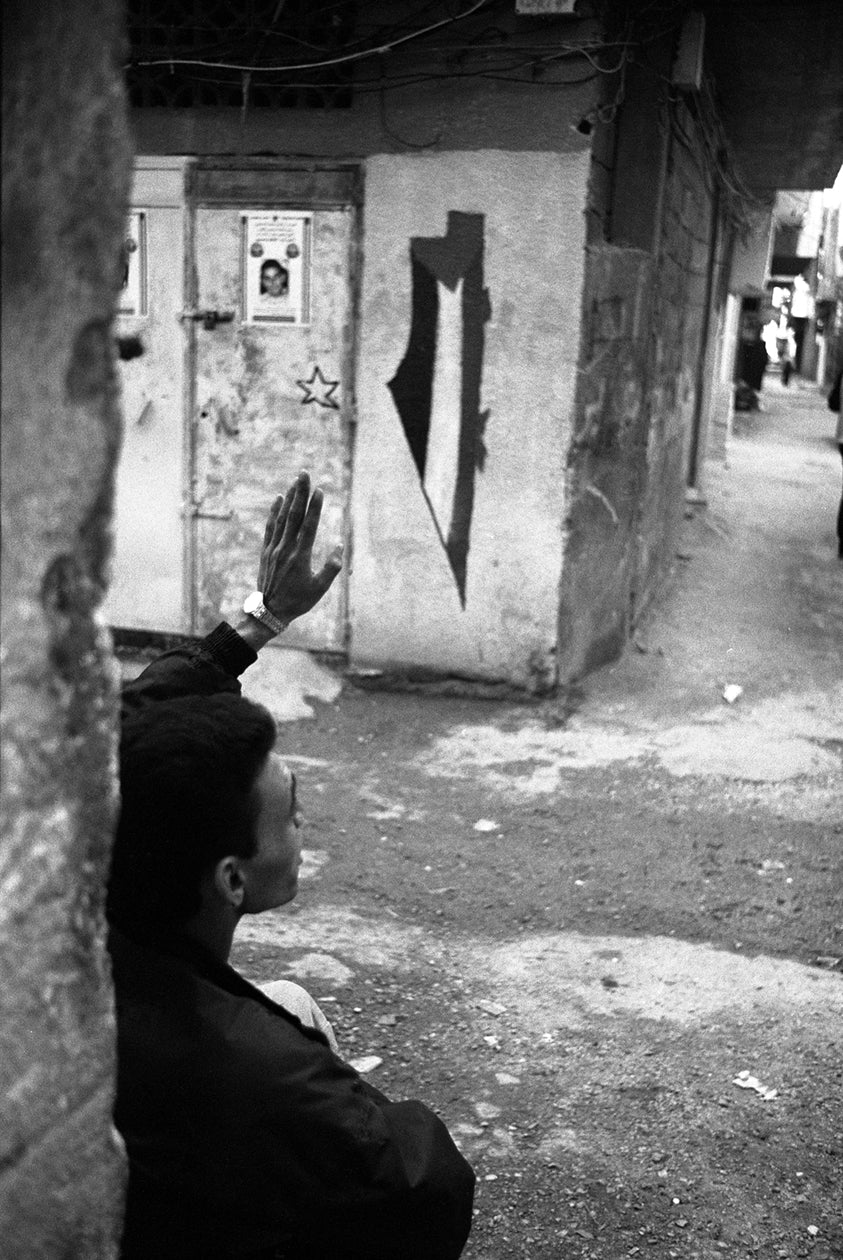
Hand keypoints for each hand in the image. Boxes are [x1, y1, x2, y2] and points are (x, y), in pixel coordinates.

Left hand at [257, 471, 342, 625]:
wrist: (269, 612)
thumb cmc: (298, 602)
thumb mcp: (319, 589)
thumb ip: (331, 568)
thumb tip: (339, 546)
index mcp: (300, 556)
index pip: (308, 526)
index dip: (315, 507)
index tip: (320, 490)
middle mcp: (286, 548)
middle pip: (294, 515)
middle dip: (300, 493)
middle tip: (305, 473)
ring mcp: (274, 548)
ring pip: (282, 518)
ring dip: (290, 498)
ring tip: (295, 481)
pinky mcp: (266, 551)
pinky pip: (270, 527)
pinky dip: (275, 511)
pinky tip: (279, 499)